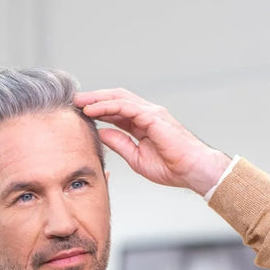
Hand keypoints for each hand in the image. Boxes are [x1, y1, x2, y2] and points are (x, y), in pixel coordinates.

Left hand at [74, 88, 231, 195]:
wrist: (194, 171)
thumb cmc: (173, 168)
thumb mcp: (137, 158)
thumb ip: (120, 143)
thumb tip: (102, 133)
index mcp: (145, 124)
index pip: (118, 110)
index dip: (99, 109)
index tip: (80, 112)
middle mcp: (148, 114)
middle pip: (116, 99)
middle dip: (94, 98)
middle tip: (75, 101)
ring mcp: (152, 113)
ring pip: (119, 98)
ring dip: (97, 99)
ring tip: (79, 102)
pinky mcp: (153, 117)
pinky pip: (125, 107)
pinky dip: (107, 106)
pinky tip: (93, 110)